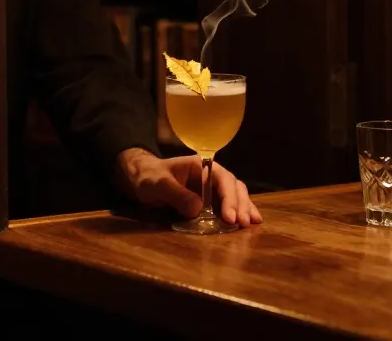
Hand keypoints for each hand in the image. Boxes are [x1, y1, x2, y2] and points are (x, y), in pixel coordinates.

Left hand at [115, 148, 262, 226]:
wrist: (139, 179)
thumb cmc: (148, 177)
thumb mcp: (158, 184)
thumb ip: (176, 194)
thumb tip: (198, 209)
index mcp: (201, 166)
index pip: (222, 179)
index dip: (229, 197)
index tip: (230, 217)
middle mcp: (210, 176)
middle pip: (234, 187)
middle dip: (241, 204)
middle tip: (244, 223)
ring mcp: (211, 189)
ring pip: (235, 195)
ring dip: (244, 208)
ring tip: (252, 224)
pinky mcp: (208, 202)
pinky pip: (226, 206)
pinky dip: (237, 213)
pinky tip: (247, 223)